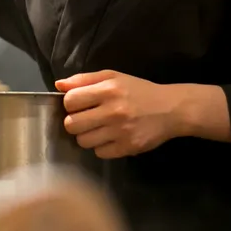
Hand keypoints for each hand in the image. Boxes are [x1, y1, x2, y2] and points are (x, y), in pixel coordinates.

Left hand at [55, 69, 186, 158]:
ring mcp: (120, 131)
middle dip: (75, 122)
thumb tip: (58, 85)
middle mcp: (113, 111)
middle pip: (72, 124)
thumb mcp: (113, 77)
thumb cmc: (138, 91)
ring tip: (99, 129)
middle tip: (86, 120)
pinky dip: (102, 147)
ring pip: (83, 141)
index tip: (80, 105)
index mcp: (108, 90)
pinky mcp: (128, 148)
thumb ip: (84, 79)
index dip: (71, 104)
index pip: (70, 101)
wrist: (171, 109)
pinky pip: (100, 153)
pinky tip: (111, 138)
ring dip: (87, 136)